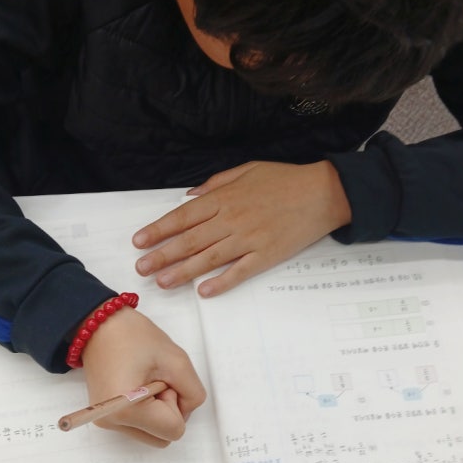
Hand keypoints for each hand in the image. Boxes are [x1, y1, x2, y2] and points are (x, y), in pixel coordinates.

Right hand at [80, 306, 205, 447]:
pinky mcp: (106, 417)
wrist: (99, 326)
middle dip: (167, 410)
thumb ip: (193, 394)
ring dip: (157, 410)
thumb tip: (187, 411)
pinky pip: (140, 425)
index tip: (161, 379)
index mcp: (126, 410)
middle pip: (163, 437)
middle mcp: (112, 422)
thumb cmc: (132, 336)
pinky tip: (136, 385)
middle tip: (155, 380)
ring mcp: (107, 422)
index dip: (175, 402)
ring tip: (144, 380)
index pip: (174, 430)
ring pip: (153, 433)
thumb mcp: (177, 360)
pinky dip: (146, 410)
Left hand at [132, 160, 351, 295]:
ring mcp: (249, 239)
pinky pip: (239, 272)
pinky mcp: (266, 256)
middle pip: (189, 240)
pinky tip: (204, 292)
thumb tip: (189, 197)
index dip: (159, 230)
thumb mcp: (247, 170)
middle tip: (141, 268)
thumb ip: (215, 184)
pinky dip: (220, 282)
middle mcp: (232, 219)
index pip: (183, 217)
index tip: (140, 241)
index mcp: (225, 198)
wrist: (323, 193)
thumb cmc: (285, 179)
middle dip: (162, 255)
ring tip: (162, 282)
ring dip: (182, 272)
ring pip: (208, 258)